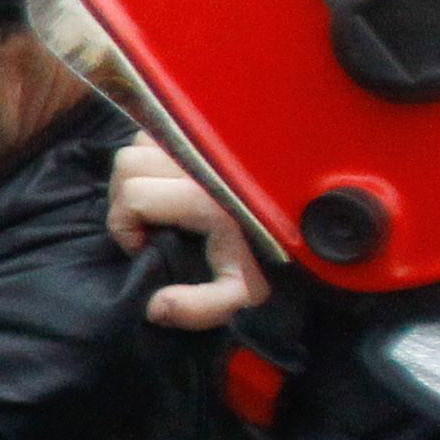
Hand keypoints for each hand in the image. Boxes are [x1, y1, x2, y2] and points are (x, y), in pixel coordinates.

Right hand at [105, 136, 271, 332]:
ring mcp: (210, 144)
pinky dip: (155, 154)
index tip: (143, 248)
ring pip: (142, 142)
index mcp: (207, 201)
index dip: (124, 228)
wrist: (314, 235)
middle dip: (124, 200)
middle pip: (130, 163)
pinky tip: (170, 180)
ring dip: (139, 173)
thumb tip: (155, 306)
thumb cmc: (275, 264)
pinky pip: (164, 130)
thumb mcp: (241, 296)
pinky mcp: (216, 134)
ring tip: (156, 199)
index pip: (134, 196)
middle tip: (143, 224)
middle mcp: (206, 164)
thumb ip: (198, 309)